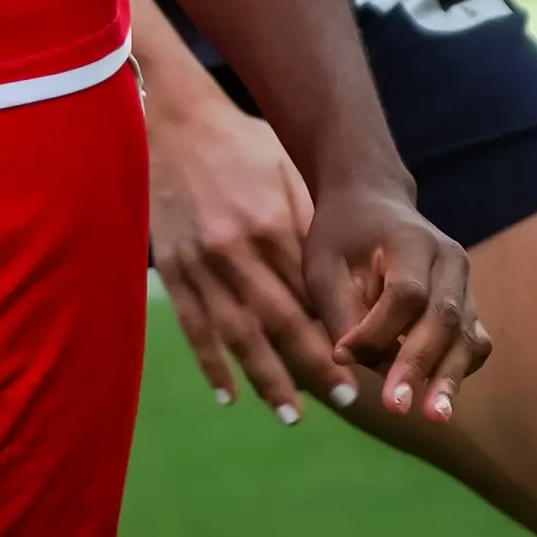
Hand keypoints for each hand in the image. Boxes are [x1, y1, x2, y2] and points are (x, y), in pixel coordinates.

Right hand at [144, 69, 331, 418]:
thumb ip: (309, 224)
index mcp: (271, 224)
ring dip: (265, 378)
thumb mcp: (285, 172)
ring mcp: (199, 263)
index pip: (311, 293)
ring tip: (291, 414)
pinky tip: (228, 394)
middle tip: (345, 401)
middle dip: (313, 366)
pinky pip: (192, 325)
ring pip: (236, 334)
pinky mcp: (171, 267)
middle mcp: (235, 250)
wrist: (174, 121)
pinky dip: (210, 363)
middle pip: (280, 322)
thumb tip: (341, 278)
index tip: (366, 362)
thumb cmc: (241, 143)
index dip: (338, 331)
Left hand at [302, 171, 488, 428]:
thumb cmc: (341, 238)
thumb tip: (351, 363)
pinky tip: (439, 397)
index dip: (378, 330)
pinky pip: (473, 342)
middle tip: (397, 408)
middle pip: (444, 318)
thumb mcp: (323, 267)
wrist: (374, 203)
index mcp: (411, 240)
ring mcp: (465, 283)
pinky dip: (458, 369)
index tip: (344, 354)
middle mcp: (449, 260)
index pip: (405, 293)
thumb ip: (339, 314)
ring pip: (466, 335)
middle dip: (419, 366)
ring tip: (436, 416)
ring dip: (449, 378)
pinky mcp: (468, 305)